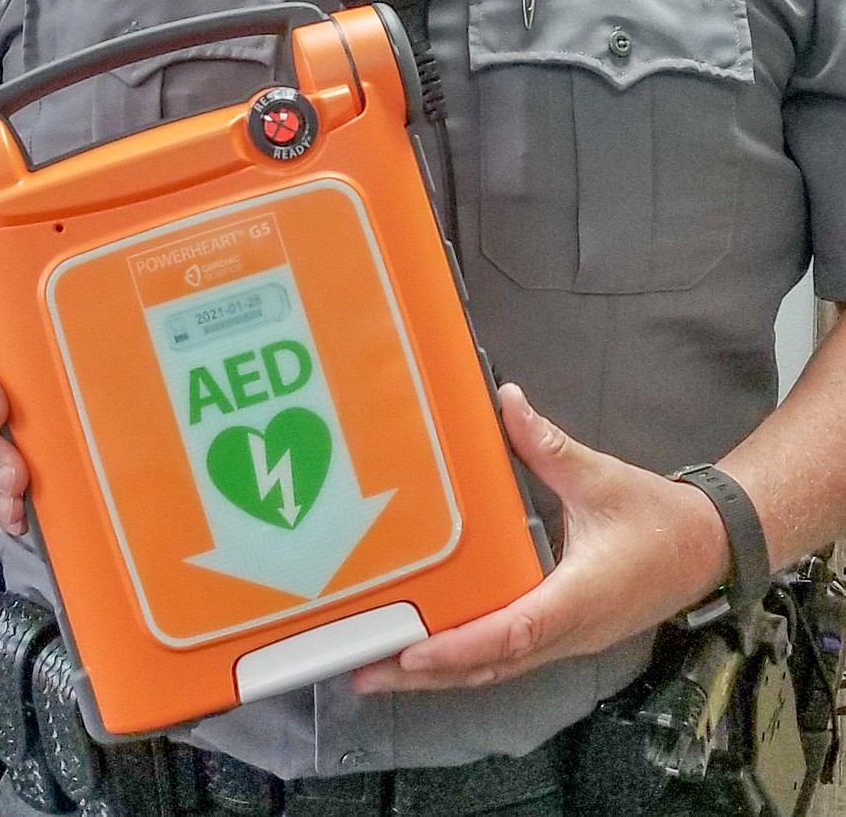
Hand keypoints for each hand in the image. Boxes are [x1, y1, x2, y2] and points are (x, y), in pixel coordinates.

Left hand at [352, 384, 729, 693]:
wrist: (708, 550)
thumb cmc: (656, 518)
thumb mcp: (600, 476)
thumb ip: (548, 445)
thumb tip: (506, 401)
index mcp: (578, 598)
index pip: (513, 631)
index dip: (461, 645)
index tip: (411, 652)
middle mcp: (568, 633)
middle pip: (491, 665)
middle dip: (428, 673)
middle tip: (366, 673)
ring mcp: (567, 643)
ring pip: (497, 669)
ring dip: (441, 673)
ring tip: (381, 670)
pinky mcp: (565, 638)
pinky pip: (508, 657)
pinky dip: (466, 660)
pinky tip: (431, 652)